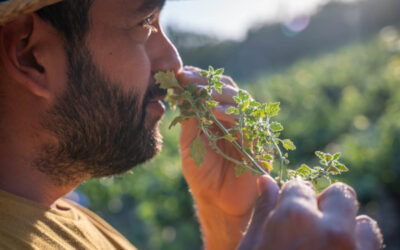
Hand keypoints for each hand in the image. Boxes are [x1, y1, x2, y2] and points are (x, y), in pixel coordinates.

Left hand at [177, 66, 261, 248]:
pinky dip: (234, 114)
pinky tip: (218, 112)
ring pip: (239, 101)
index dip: (197, 79)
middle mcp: (234, 117)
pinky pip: (249, 122)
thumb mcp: (190, 144)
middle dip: (205, 83)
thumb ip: (189, 121)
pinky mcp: (259, 140)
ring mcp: (247, 127)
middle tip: (187, 78)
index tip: (179, 74)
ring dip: (219, 94)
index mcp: (217, 115)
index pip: (211, 89)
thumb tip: (181, 94)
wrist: (218, 201)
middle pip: (226, 89)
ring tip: (200, 92)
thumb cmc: (202, 173)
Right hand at [239, 178, 382, 249]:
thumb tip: (265, 181)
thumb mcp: (252, 247)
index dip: (291, 198)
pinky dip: (358, 247)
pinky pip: (372, 245)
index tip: (287, 212)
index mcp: (295, 219)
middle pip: (340, 194)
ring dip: (346, 229)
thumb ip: (264, 212)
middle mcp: (333, 231)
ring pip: (363, 223)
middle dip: (324, 206)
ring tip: (324, 247)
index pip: (299, 187)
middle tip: (308, 229)